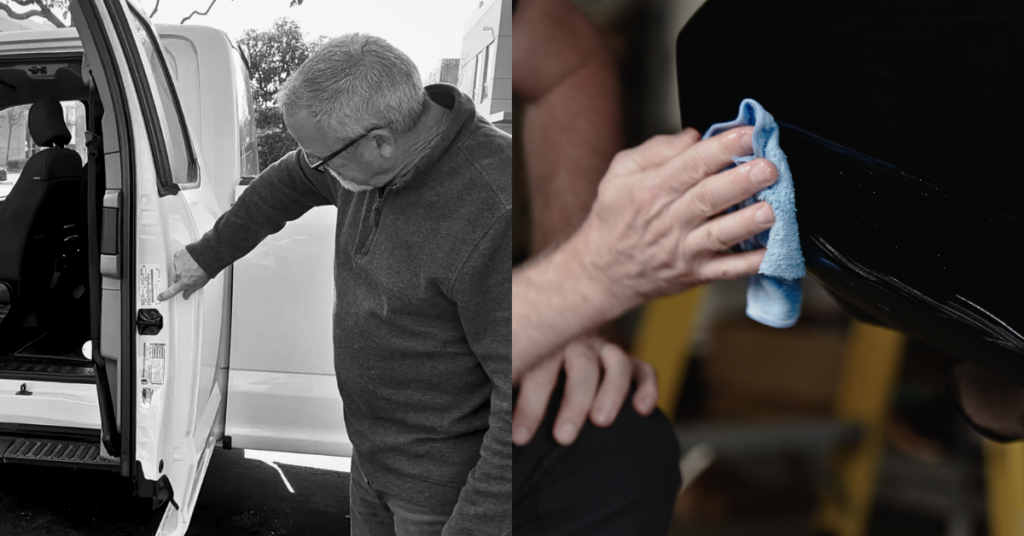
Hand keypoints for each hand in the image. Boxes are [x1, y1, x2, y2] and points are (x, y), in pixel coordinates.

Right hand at [156, 248, 210, 300]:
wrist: (208, 256)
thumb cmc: (206, 269)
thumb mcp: (201, 283)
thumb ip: (191, 290)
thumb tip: (186, 295)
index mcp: (184, 282)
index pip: (172, 291)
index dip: (165, 295)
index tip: (160, 297)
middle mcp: (179, 274)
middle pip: (175, 278)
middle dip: (180, 278)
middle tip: (189, 274)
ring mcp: (177, 264)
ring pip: (176, 268)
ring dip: (182, 268)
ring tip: (192, 265)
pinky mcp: (178, 256)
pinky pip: (177, 259)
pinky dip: (182, 259)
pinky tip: (189, 259)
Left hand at [512, 335, 657, 446]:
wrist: (553, 346)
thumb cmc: (526, 373)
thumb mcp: (513, 374)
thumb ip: (505, 386)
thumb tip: (488, 423)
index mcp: (543, 344)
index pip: (537, 371)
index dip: (529, 405)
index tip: (519, 438)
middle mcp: (575, 342)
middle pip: (579, 366)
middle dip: (573, 402)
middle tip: (563, 437)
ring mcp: (603, 349)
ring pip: (616, 362)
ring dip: (611, 391)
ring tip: (601, 422)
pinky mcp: (627, 361)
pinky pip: (643, 369)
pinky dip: (646, 387)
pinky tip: (642, 409)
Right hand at [569, 126, 776, 311]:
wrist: (603, 272)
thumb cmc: (614, 220)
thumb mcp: (619, 174)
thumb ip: (655, 150)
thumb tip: (694, 136)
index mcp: (651, 190)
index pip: (691, 164)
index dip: (721, 148)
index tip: (748, 134)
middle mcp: (669, 220)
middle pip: (709, 197)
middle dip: (741, 181)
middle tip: (768, 167)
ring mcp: (684, 249)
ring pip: (720, 233)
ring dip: (747, 221)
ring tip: (771, 209)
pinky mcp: (695, 272)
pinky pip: (726, 270)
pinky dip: (750, 263)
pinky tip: (772, 253)